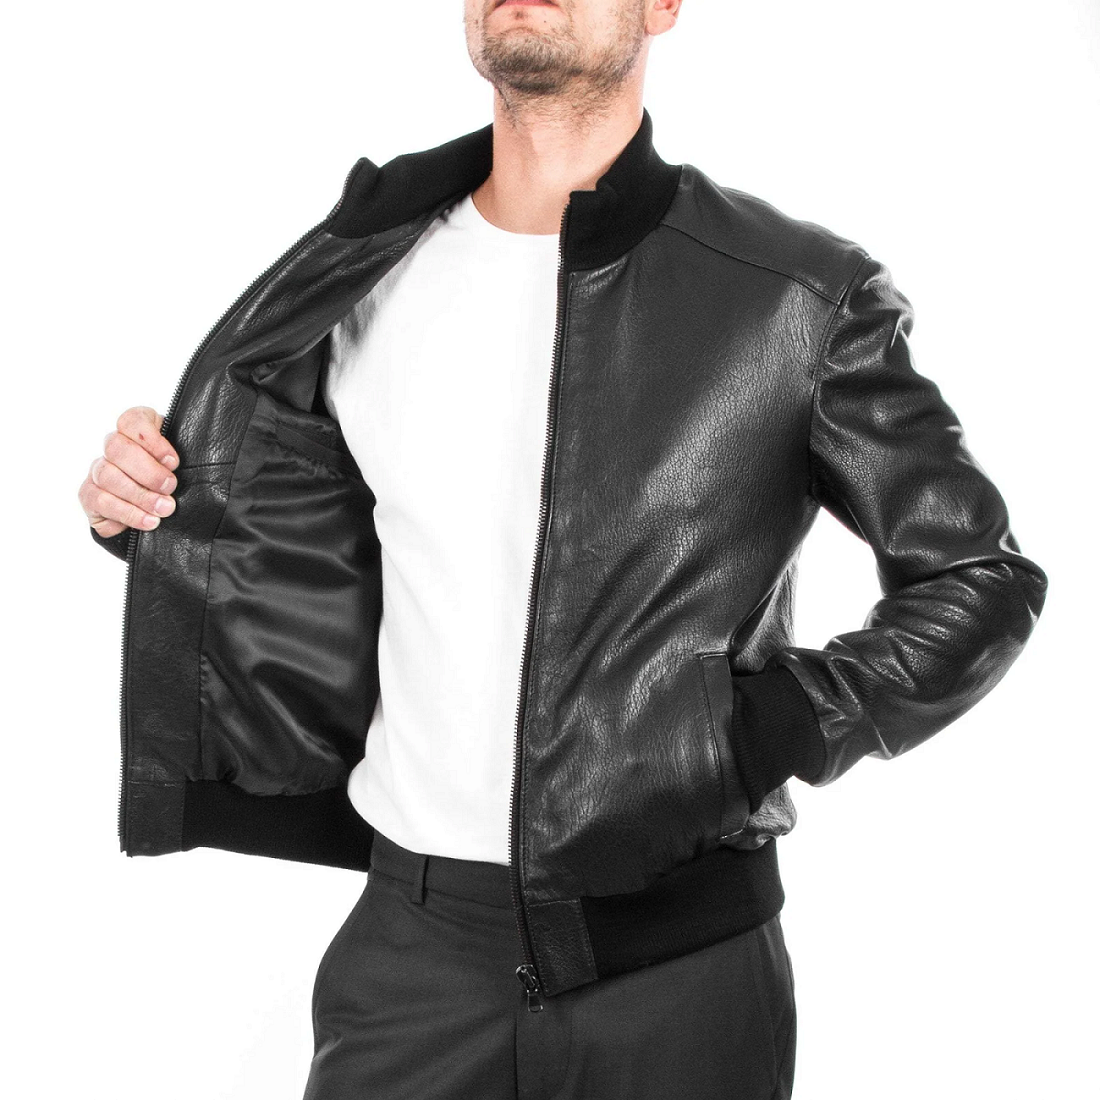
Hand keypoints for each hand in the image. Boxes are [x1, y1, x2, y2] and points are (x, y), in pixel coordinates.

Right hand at [78, 406, 179, 536]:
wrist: (157, 513)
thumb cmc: (172, 482)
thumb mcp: (183, 464)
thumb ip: (185, 455)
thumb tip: (184, 463)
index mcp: (137, 431)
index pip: (132, 420)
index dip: (151, 440)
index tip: (174, 461)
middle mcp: (113, 447)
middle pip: (116, 447)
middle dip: (148, 471)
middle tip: (171, 487)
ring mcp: (98, 470)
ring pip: (107, 475)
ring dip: (140, 495)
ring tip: (164, 509)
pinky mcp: (89, 495)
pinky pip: (99, 500)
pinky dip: (127, 513)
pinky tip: (149, 521)